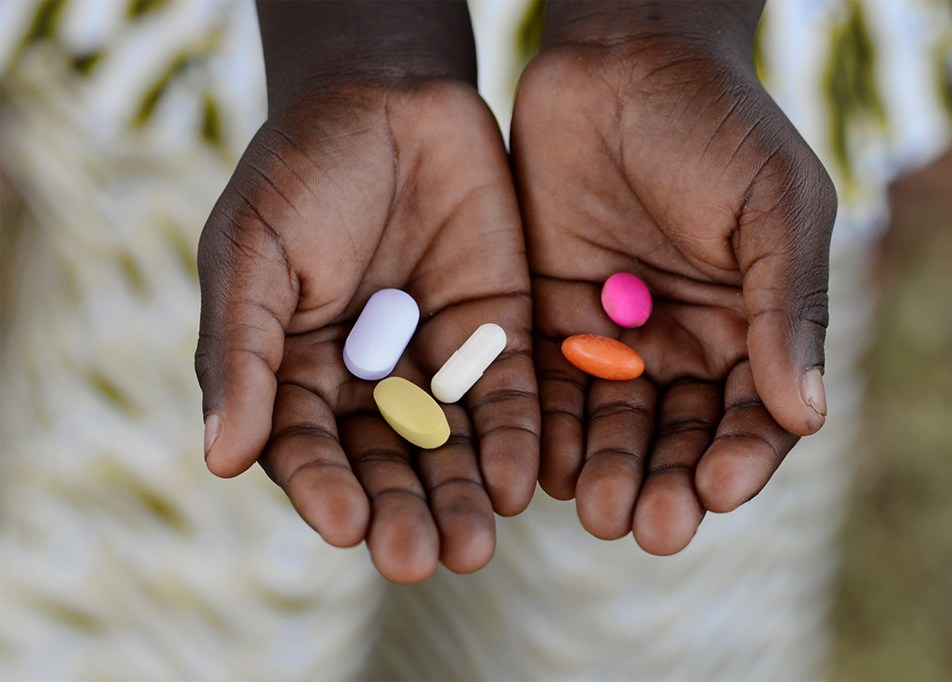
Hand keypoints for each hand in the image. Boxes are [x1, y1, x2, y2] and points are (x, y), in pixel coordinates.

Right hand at [195, 79, 538, 582]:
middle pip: (385, 463)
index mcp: (297, 370)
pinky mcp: (497, 335)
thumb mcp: (254, 252)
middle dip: (402, 510)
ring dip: (461, 497)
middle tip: (419, 558)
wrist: (390, 97)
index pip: (307, 447)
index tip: (346, 525)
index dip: (323, 487)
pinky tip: (520, 481)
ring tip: (474, 545)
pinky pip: (509, 398)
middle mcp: (368, 379)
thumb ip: (242, 351)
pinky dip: (515, 440)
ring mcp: (435, 360)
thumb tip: (218, 459)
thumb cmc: (304, 170)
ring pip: (450, 446)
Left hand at [511, 5, 835, 554]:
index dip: (741, 455)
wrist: (619, 60)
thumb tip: (806, 415)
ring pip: (611, 424)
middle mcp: (682, 343)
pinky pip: (547, 387)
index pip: (751, 414)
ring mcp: (613, 336)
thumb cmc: (715, 124)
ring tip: (598, 509)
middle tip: (650, 525)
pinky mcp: (547, 319)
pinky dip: (547, 430)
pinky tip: (541, 466)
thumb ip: (788, 306)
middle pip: (677, 435)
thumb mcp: (775, 205)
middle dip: (666, 481)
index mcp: (749, 325)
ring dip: (606, 470)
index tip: (720, 488)